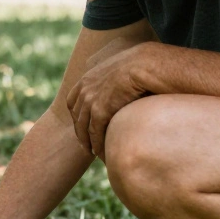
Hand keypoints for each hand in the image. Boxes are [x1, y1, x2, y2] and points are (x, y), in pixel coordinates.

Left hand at [65, 42, 161, 157]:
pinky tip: (101, 153)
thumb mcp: (119, 67)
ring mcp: (90, 100)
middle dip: (80, 132)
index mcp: (87, 79)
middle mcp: (84, 90)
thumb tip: (117, 81)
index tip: (82, 126)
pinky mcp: (100, 110)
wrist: (147, 65)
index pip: (73, 101)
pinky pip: (95, 132)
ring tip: (93, 152)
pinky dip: (97, 145)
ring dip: (88, 142)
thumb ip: (111, 75)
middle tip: (86, 145)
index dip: (77, 115)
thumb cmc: (141, 66)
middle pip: (77, 117)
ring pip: (84, 127)